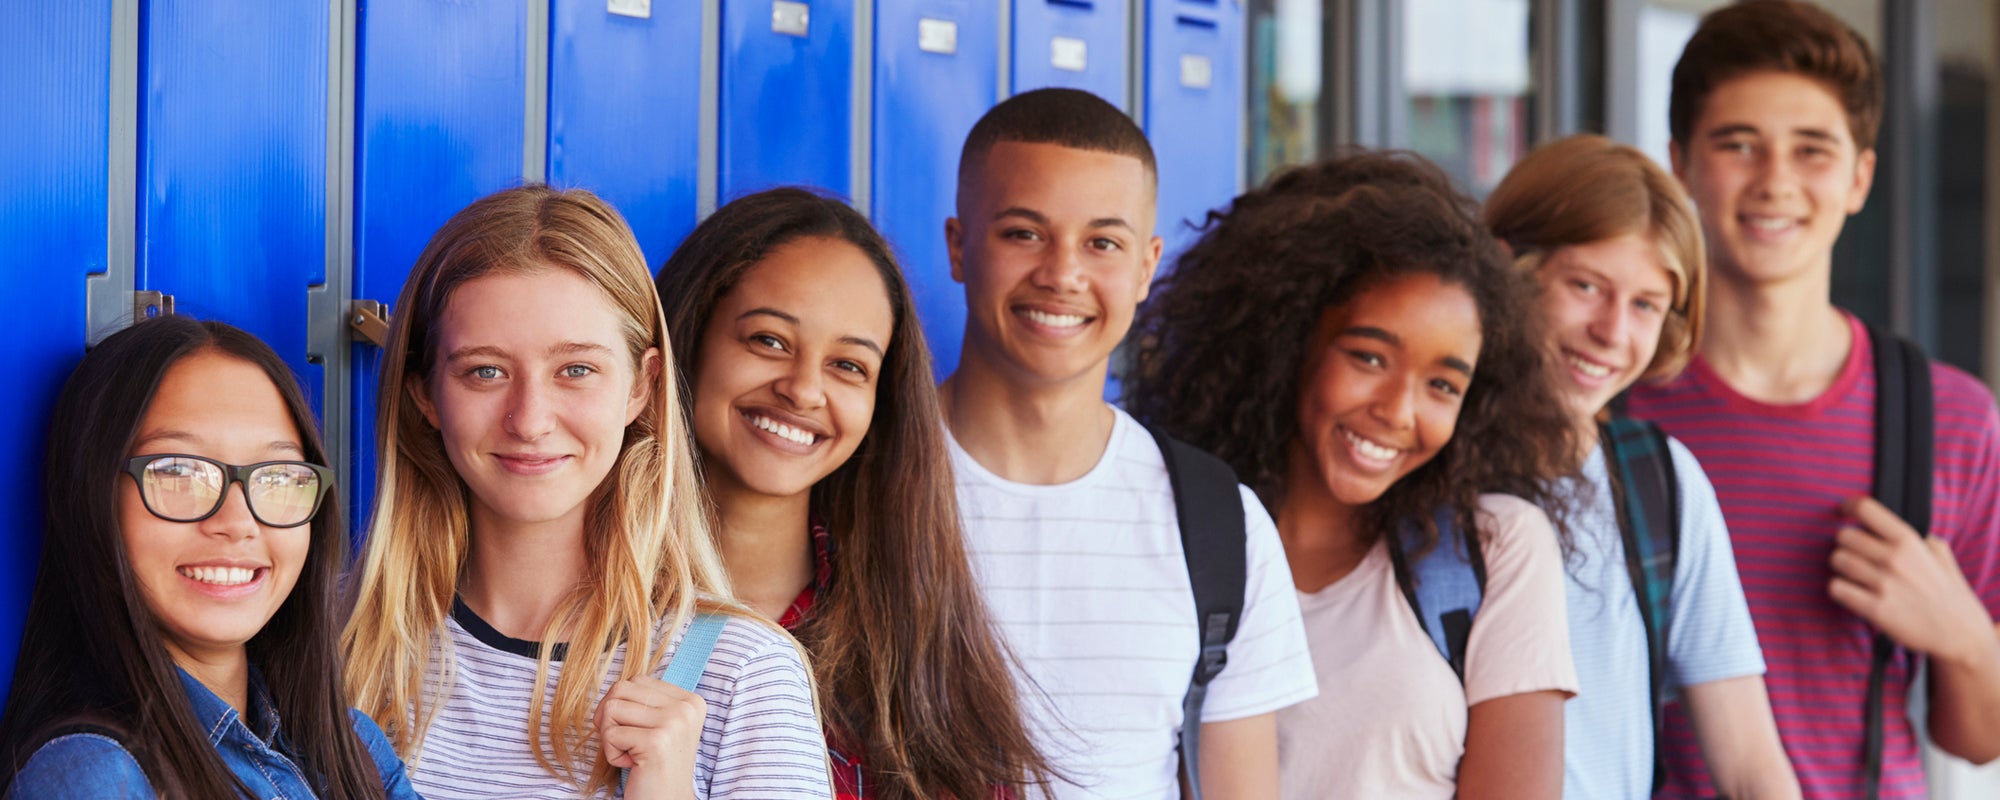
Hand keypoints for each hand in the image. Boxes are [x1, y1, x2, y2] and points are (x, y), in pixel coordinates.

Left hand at [596, 675, 705, 799]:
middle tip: (623, 741)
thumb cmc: (656, 766)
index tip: (635, 730)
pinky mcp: (656, 741)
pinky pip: (609, 735)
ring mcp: (674, 723)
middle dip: (609, 717)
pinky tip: (632, 765)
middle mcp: (686, 708)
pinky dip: (611, 754)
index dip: (621, 704)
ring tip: (630, 752)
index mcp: (690, 700)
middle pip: (621, 689)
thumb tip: (614, 686)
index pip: (637, 679)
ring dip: (610, 736)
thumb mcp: (660, 725)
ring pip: (611, 708)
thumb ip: (645, 701)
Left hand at [1828, 496, 1994, 665]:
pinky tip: (1852, 592)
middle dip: (1846, 545)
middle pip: (1844, 536)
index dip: (1848, 507)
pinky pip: (1836, 588)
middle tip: (1856, 555)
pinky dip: (1840, 589)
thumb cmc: (1948, 592)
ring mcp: (1884, 583)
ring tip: (1856, 575)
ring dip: (1842, 567)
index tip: (1842, 513)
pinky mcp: (1875, 608)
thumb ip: (1916, 536)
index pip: (1866, 508)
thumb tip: (1892, 526)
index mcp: (1909, 540)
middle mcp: (1895, 558)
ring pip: (1837, 560)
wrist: (1960, 633)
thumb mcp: (1940, 554)